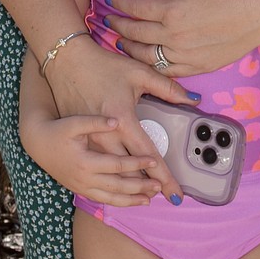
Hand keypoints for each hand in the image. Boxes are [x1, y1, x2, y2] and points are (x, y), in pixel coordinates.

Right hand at [20, 110, 161, 205]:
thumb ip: (96, 122)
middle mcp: (84, 178)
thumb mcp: (75, 122)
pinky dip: (118, 202)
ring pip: (111, 198)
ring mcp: (82, 187)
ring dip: (131, 200)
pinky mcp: (80, 189)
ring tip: (149, 199)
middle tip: (158, 186)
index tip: (155, 162)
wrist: (37, 143)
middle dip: (139, 187)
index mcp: (85, 161)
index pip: (117, 165)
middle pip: (118, 186)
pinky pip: (103, 200)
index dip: (137, 164)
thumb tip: (117, 121)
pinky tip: (131, 201)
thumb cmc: (58, 129)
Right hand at [44, 35, 198, 202]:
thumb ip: (168, 88)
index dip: (164, 176)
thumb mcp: (138, 72)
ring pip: (112, 176)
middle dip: (148, 187)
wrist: (66, 63)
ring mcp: (89, 142)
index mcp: (121, 119)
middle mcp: (104, 136)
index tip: (176, 194)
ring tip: (147, 195)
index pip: (147, 156)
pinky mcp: (79, 142)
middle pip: (129, 173)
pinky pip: (97, 169)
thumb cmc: (104, 65)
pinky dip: (112, 180)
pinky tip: (121, 185)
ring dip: (131, 188)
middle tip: (165, 195)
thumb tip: (193, 100)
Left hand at [105, 0, 259, 74]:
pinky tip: (144, 58)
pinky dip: (150, 65)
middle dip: (118, 25)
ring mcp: (184, 56)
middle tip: (108, 20)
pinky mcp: (196, 68)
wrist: (257, 13)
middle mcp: (174, 37)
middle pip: (136, 34)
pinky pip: (166, 71)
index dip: (120, 3)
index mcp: (172, 12)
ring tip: (120, 41)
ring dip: (129, 49)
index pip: (136, 8)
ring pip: (146, 57)